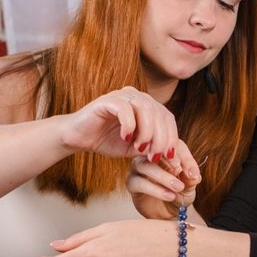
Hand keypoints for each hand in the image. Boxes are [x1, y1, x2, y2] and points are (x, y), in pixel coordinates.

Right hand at [59, 87, 199, 176]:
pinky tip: (126, 138)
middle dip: (161, 138)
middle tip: (154, 156)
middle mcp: (138, 97)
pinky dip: (129, 125)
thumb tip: (176, 160)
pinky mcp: (107, 100)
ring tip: (139, 147)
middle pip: (160, 113)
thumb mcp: (137, 148)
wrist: (80, 138)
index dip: (172, 138)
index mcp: (148, 106)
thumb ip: (154, 148)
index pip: (168, 118)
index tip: (170, 159)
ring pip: (146, 109)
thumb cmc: (108, 141)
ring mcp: (123, 95)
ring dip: (147, 132)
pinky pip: (125, 108)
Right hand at [128, 143, 199, 219]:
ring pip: (145, 165)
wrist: (169, 213)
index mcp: (167, 153)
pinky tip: (168, 196)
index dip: (186, 158)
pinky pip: (139, 182)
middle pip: (157, 151)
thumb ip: (191, 180)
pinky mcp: (131, 183)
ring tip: (177, 188)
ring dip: (163, 177)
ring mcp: (138, 168)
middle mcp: (150, 156)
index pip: (175, 145)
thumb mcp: (189, 188)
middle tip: (182, 183)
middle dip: (172, 165)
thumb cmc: (179, 195)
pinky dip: (154, 189)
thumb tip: (195, 176)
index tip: (194, 175)